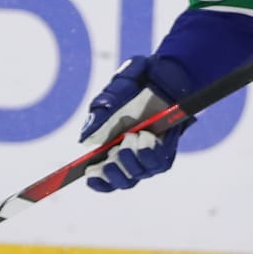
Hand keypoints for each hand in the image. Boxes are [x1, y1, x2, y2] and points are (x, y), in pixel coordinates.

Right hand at [79, 57, 188, 191]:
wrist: (168, 71)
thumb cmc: (138, 81)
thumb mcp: (116, 89)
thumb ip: (100, 110)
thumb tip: (85, 139)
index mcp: (112, 144)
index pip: (104, 176)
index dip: (98, 182)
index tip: (87, 174)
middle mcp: (132, 154)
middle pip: (123, 181)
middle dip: (114, 172)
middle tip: (114, 151)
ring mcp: (151, 154)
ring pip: (140, 174)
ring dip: (131, 161)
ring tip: (131, 136)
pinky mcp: (167, 149)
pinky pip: (159, 163)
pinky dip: (149, 153)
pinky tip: (145, 137)